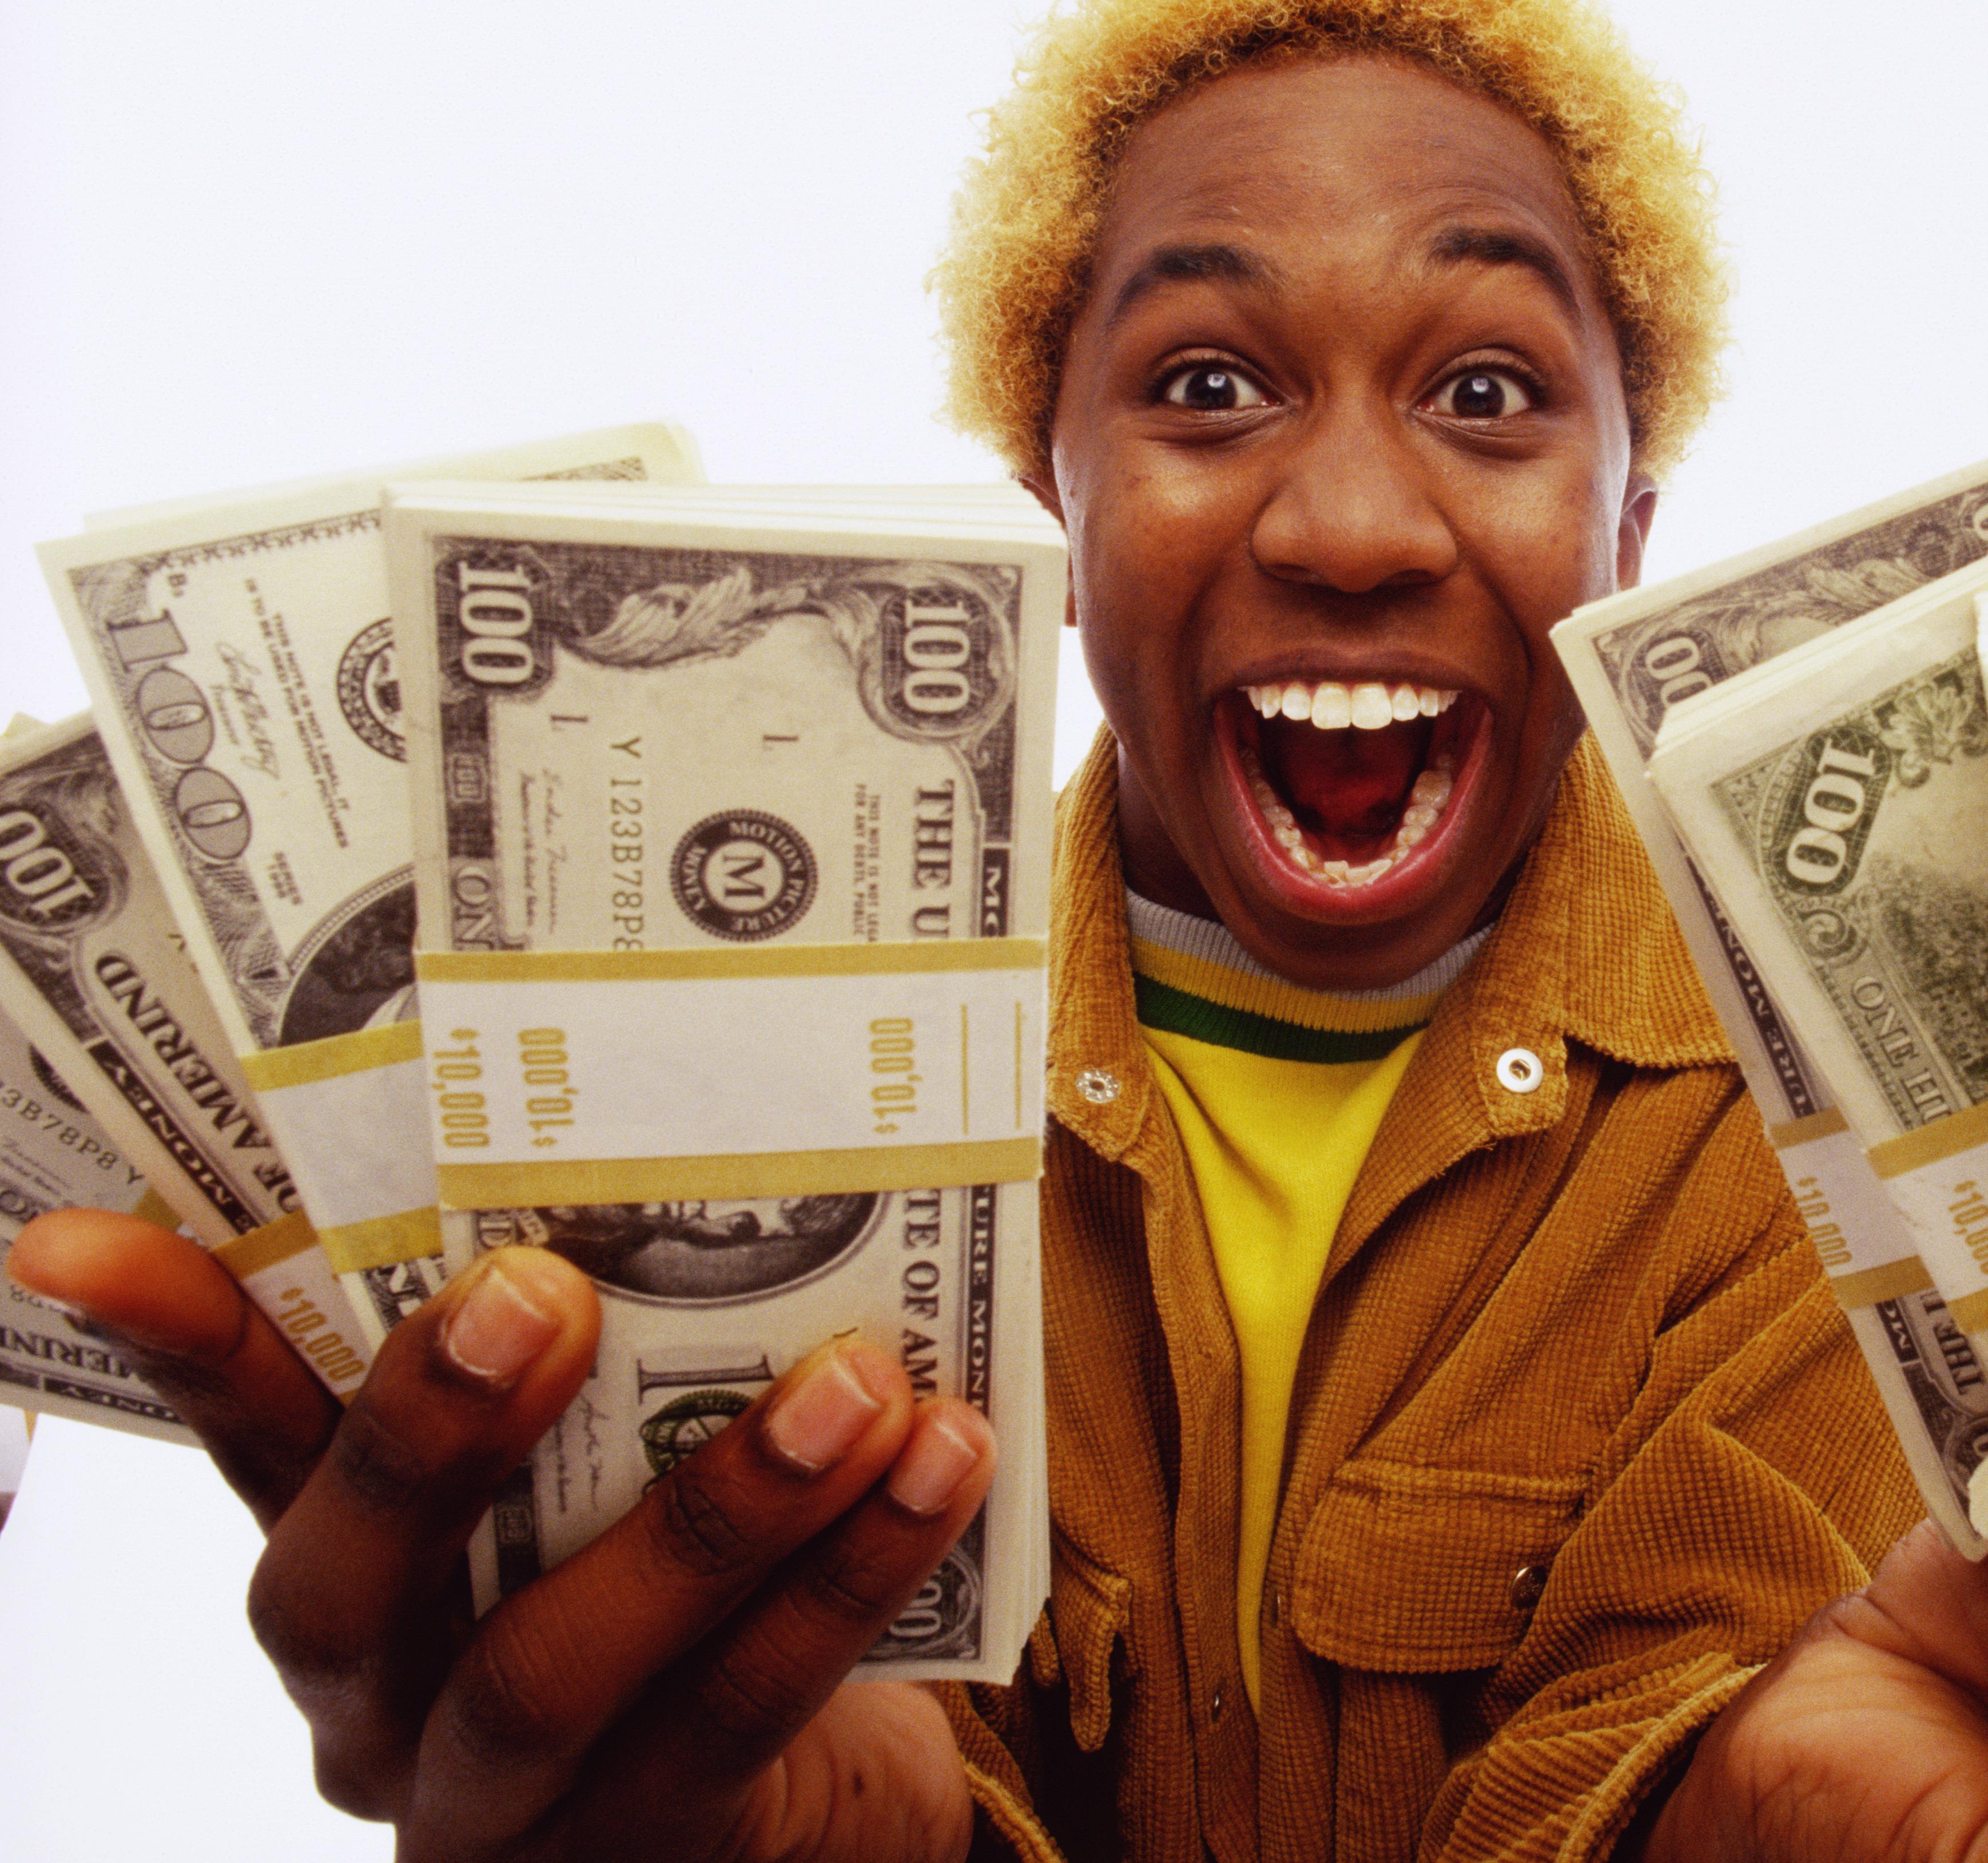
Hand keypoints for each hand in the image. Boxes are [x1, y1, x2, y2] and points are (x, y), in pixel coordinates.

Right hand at [8, 1206, 995, 1862]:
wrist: (792, 1805)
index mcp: (353, 1579)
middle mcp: (380, 1703)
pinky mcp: (651, 1846)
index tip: (80, 1236)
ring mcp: (502, 1802)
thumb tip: (686, 1151)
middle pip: (347, 1587)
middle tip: (538, 1288)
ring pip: (560, 1666)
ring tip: (856, 1382)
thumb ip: (601, 1373)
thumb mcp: (600, 1484)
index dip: (176, 1345)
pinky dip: (850, 1578)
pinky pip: (746, 1711)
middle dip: (431, 1435)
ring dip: (715, 1513)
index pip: (242, 1451)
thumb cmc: (675, 1597)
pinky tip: (942, 1466)